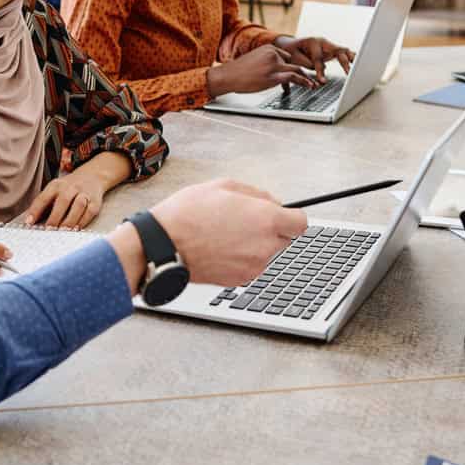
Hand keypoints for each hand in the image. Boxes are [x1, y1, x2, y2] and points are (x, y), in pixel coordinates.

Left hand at [21, 173, 105, 229]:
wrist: (92, 177)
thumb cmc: (68, 188)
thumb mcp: (54, 189)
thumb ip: (44, 204)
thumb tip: (30, 221)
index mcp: (56, 185)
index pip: (44, 197)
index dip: (35, 210)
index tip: (29, 222)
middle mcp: (70, 187)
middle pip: (63, 201)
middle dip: (55, 216)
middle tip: (49, 229)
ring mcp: (84, 193)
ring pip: (78, 205)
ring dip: (70, 219)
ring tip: (63, 231)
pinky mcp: (95, 201)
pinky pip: (90, 211)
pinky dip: (83, 221)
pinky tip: (76, 229)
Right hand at [107, 179, 306, 291]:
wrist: (164, 244)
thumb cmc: (188, 213)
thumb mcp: (223, 186)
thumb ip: (256, 194)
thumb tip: (270, 202)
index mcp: (266, 219)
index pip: (301, 223)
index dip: (291, 217)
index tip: (282, 215)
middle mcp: (264, 245)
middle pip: (284, 239)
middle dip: (270, 230)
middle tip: (244, 221)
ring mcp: (253, 265)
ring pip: (266, 253)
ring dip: (255, 244)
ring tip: (226, 234)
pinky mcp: (240, 279)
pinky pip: (250, 266)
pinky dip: (241, 258)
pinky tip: (220, 248)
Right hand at [207, 45, 314, 96]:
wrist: (227, 76)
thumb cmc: (238, 71)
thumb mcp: (254, 60)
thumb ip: (267, 63)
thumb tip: (275, 73)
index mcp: (268, 48)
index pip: (287, 56)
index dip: (292, 67)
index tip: (300, 74)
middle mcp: (273, 54)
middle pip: (294, 62)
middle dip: (304, 71)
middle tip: (312, 79)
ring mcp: (273, 65)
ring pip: (297, 69)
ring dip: (307, 78)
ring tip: (313, 85)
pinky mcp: (273, 76)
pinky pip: (293, 77)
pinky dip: (304, 81)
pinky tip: (309, 86)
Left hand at [274, 36, 354, 84]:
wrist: (289, 44)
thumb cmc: (290, 50)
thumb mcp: (293, 57)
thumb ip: (305, 64)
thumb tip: (319, 74)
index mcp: (313, 42)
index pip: (319, 58)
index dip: (320, 70)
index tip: (322, 81)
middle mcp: (323, 42)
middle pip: (337, 50)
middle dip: (344, 62)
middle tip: (349, 72)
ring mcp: (329, 46)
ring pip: (344, 51)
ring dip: (352, 59)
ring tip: (360, 67)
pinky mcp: (332, 52)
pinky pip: (344, 54)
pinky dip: (352, 59)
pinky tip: (359, 65)